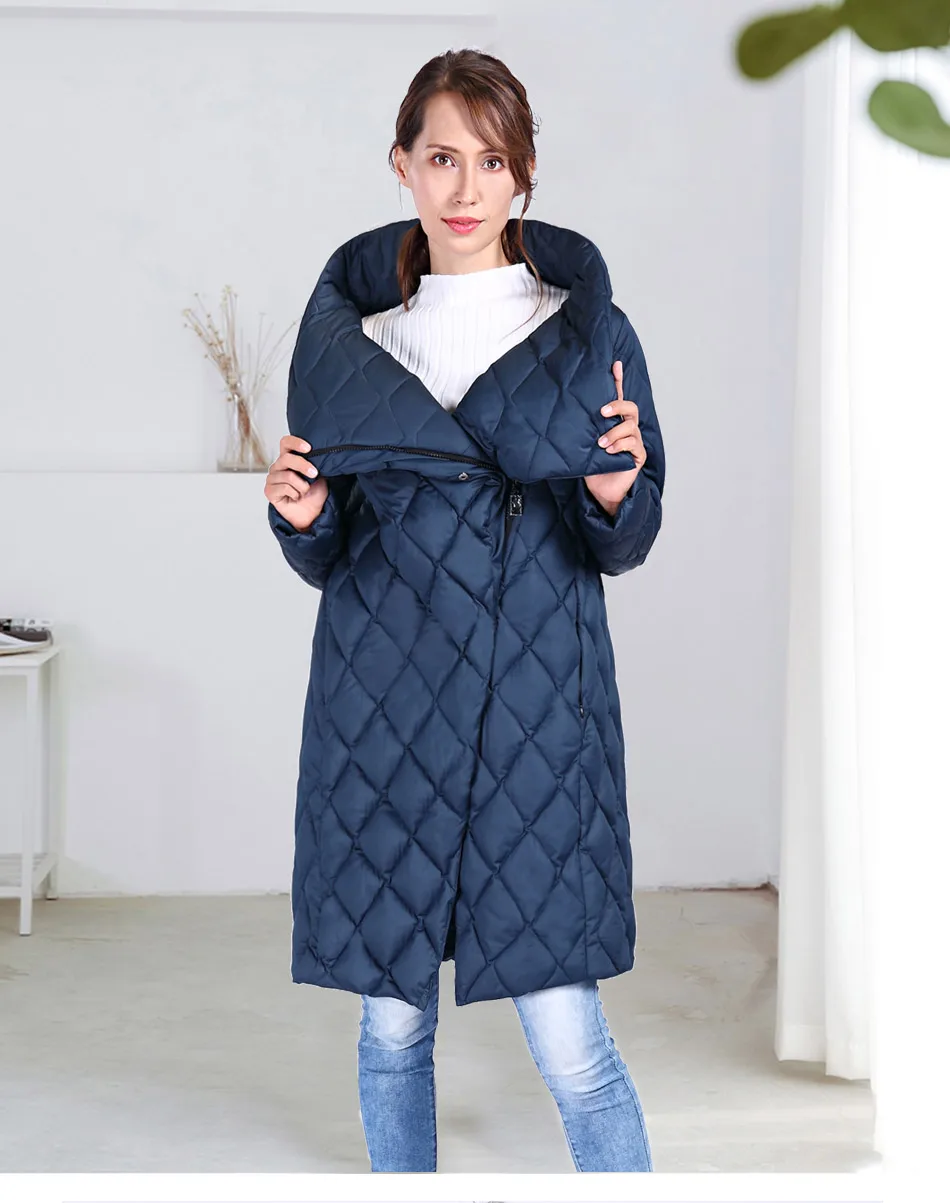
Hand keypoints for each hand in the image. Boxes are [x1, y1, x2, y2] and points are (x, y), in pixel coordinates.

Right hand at [264, 435, 328, 531]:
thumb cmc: (314, 494)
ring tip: (305, 492)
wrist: (311, 514)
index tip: (308, 448)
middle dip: (303, 465)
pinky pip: (284, 488)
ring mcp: (272, 479)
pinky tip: (296, 497)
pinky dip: (295, 494)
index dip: (295, 442)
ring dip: (302, 486)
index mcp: (288, 459)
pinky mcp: (269, 491)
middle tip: (314, 473)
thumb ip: (315, 464)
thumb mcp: (319, 476)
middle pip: (286, 458)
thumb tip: (320, 455)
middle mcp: (278, 467)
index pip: (286, 443)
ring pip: (288, 476)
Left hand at [583, 360, 645, 515]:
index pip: (617, 396)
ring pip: (630, 426)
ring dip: (614, 432)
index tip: (614, 363)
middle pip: (630, 407)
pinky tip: (609, 451)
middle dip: (617, 405)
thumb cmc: (592, 466)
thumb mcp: (582, 444)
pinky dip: (620, 445)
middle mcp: (626, 428)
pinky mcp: (638, 456)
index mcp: (613, 422)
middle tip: (601, 412)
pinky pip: (633, 444)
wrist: (601, 492)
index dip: (618, 380)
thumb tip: (556, 413)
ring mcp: (634, 441)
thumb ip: (579, 429)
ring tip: (600, 443)